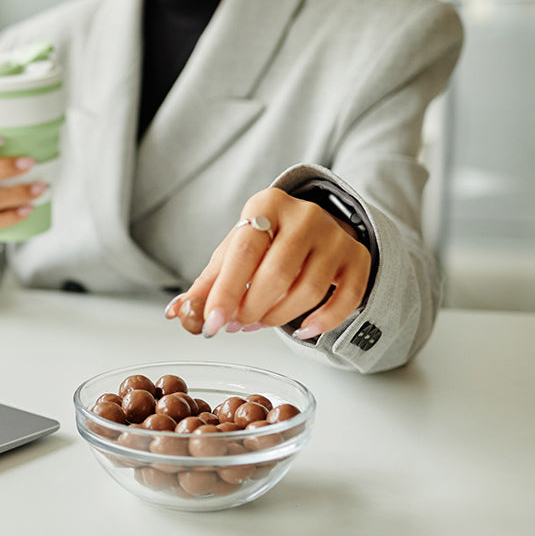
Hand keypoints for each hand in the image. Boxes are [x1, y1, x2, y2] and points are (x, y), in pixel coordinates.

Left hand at [165, 188, 370, 340]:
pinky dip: (322, 321)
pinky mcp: (358, 258)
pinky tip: (301, 330)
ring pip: (309, 290)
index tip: (213, 323)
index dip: (226, 290)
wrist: (314, 227)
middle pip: (278, 273)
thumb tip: (176, 313)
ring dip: (278, 317)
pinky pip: (345, 299)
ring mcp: (336, 236)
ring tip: (259, 322)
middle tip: (236, 324)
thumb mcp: (232, 253)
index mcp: (267, 204)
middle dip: (251, 308)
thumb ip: (206, 283)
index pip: (244, 250)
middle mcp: (306, 215)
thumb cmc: (266, 243)